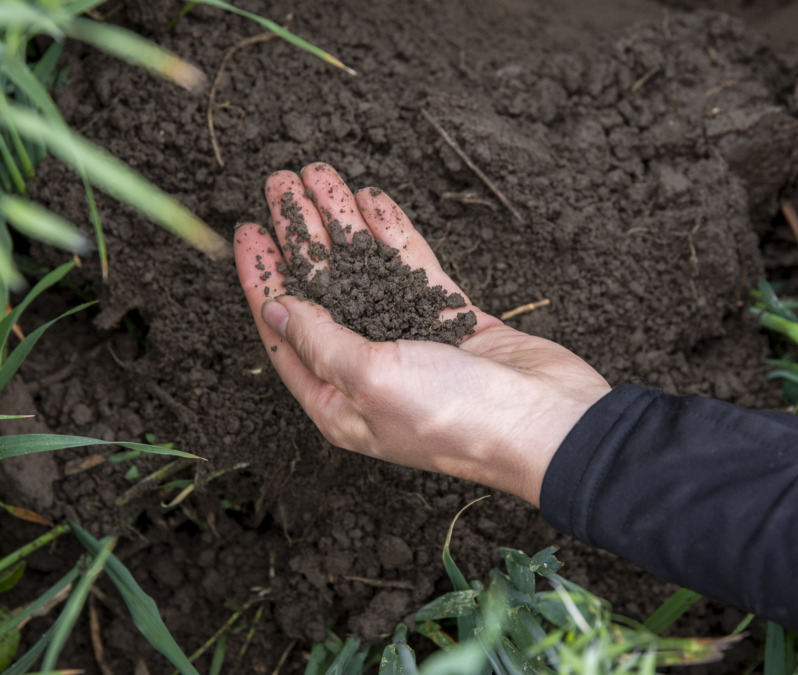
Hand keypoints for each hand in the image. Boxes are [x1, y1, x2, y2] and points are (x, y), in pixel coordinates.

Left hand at [234, 163, 609, 505]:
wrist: (548, 421)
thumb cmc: (456, 415)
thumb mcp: (371, 377)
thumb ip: (319, 339)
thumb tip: (275, 310)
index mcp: (338, 400)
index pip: (284, 329)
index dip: (263, 278)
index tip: (249, 229)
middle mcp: (369, 370)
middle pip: (322, 290)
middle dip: (300, 236)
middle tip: (280, 184)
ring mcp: (411, 340)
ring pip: (366, 269)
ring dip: (341, 222)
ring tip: (318, 174)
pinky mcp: (450, 318)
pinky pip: (411, 266)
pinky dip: (390, 233)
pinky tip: (370, 199)